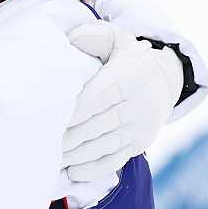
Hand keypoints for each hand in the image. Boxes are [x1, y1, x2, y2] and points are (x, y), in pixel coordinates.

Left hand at [63, 21, 183, 181]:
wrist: (165, 80)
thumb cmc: (129, 59)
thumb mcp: (117, 39)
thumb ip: (95, 36)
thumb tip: (73, 40)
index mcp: (129, 78)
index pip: (98, 97)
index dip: (75, 110)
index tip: (52, 117)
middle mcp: (137, 105)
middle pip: (98, 124)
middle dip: (70, 136)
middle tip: (42, 142)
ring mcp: (139, 128)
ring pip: (105, 144)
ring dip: (77, 154)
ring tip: (51, 159)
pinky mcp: (140, 144)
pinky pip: (116, 159)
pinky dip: (95, 168)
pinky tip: (74, 172)